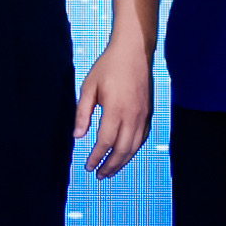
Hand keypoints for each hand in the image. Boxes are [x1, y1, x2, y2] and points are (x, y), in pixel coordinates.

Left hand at [75, 30, 152, 176]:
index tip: (88, 166)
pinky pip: (142, 137)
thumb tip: (77, 136)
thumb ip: (82, 113)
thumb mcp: (89, 86)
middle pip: (122, 150)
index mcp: (115, 109)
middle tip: (99, 175)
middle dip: (110, 166)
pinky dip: (133, 149)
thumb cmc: (109, 66)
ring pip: (134, 146)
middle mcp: (132, 115)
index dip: (96, 157)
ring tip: (111, 170)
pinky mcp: (148, 112)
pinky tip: (125, 153)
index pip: (105, 142)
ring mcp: (143, 115)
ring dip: (122, 161)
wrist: (134, 50)